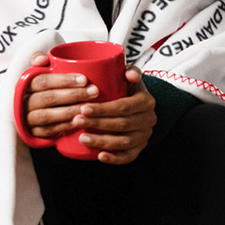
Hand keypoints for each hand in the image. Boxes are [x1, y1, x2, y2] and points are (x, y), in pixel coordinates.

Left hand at [22, 55, 155, 164]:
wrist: (141, 108)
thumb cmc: (125, 90)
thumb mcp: (125, 76)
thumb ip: (115, 66)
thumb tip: (116, 69)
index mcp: (145, 100)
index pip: (123, 106)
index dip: (103, 109)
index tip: (83, 107)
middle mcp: (148, 119)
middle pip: (121, 124)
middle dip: (97, 123)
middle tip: (76, 120)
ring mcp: (144, 136)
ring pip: (123, 142)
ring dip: (102, 141)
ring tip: (82, 137)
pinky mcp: (139, 149)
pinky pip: (128, 157)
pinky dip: (114, 158)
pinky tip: (99, 156)